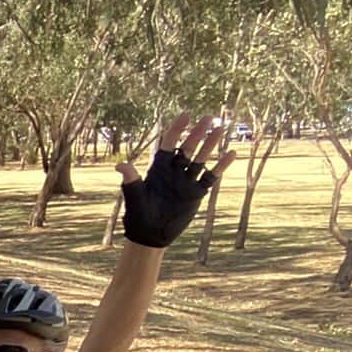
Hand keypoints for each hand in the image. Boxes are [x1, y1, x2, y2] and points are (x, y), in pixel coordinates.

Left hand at [117, 115, 236, 248]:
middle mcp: (174, 172)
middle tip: (208, 117)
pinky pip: (211, 177)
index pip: (169, 144)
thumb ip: (130, 180)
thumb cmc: (138, 215)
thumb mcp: (134, 196)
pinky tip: (231, 154)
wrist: (150, 235)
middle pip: (188, 147)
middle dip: (198, 133)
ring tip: (220, 129)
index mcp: (159, 169)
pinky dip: (221, 166)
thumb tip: (120, 166)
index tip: (186, 115)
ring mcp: (186, 182)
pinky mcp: (196, 193)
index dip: (177, 129)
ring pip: (201, 158)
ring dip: (210, 145)